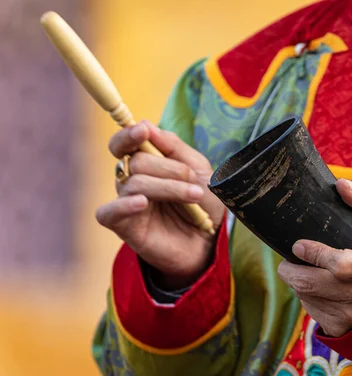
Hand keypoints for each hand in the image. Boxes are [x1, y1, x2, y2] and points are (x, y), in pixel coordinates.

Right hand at [96, 121, 225, 288]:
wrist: (210, 241)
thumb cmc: (204, 204)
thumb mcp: (198, 169)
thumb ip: (173, 147)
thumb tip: (145, 125)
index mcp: (147, 163)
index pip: (124, 143)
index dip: (128, 134)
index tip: (142, 131)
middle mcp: (131, 181)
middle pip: (137, 162)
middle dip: (170, 168)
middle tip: (193, 181)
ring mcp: (127, 204)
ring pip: (135, 183)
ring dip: (169, 187)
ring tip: (194, 197)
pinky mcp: (124, 227)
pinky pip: (108, 213)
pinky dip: (124, 205)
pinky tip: (142, 203)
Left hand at [278, 179, 351, 336]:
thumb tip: (342, 185)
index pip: (340, 266)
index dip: (314, 255)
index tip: (298, 244)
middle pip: (313, 285)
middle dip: (292, 270)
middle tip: (290, 256)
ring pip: (308, 299)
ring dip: (299, 283)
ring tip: (306, 268)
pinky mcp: (344, 328)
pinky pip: (313, 313)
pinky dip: (308, 298)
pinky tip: (318, 286)